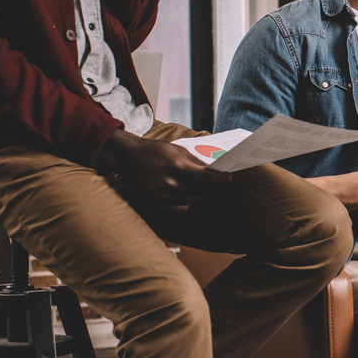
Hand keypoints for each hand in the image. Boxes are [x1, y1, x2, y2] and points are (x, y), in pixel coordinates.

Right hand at [96, 130, 230, 209]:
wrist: (128, 156)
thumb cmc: (155, 150)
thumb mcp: (177, 150)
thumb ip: (195, 162)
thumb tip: (213, 172)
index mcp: (177, 166)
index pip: (206, 177)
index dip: (220, 178)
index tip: (228, 177)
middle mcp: (170, 182)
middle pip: (200, 190)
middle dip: (206, 185)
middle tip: (207, 179)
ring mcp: (161, 194)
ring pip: (190, 199)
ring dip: (195, 193)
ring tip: (189, 183)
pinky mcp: (154, 202)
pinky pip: (178, 207)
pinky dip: (184, 202)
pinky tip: (182, 194)